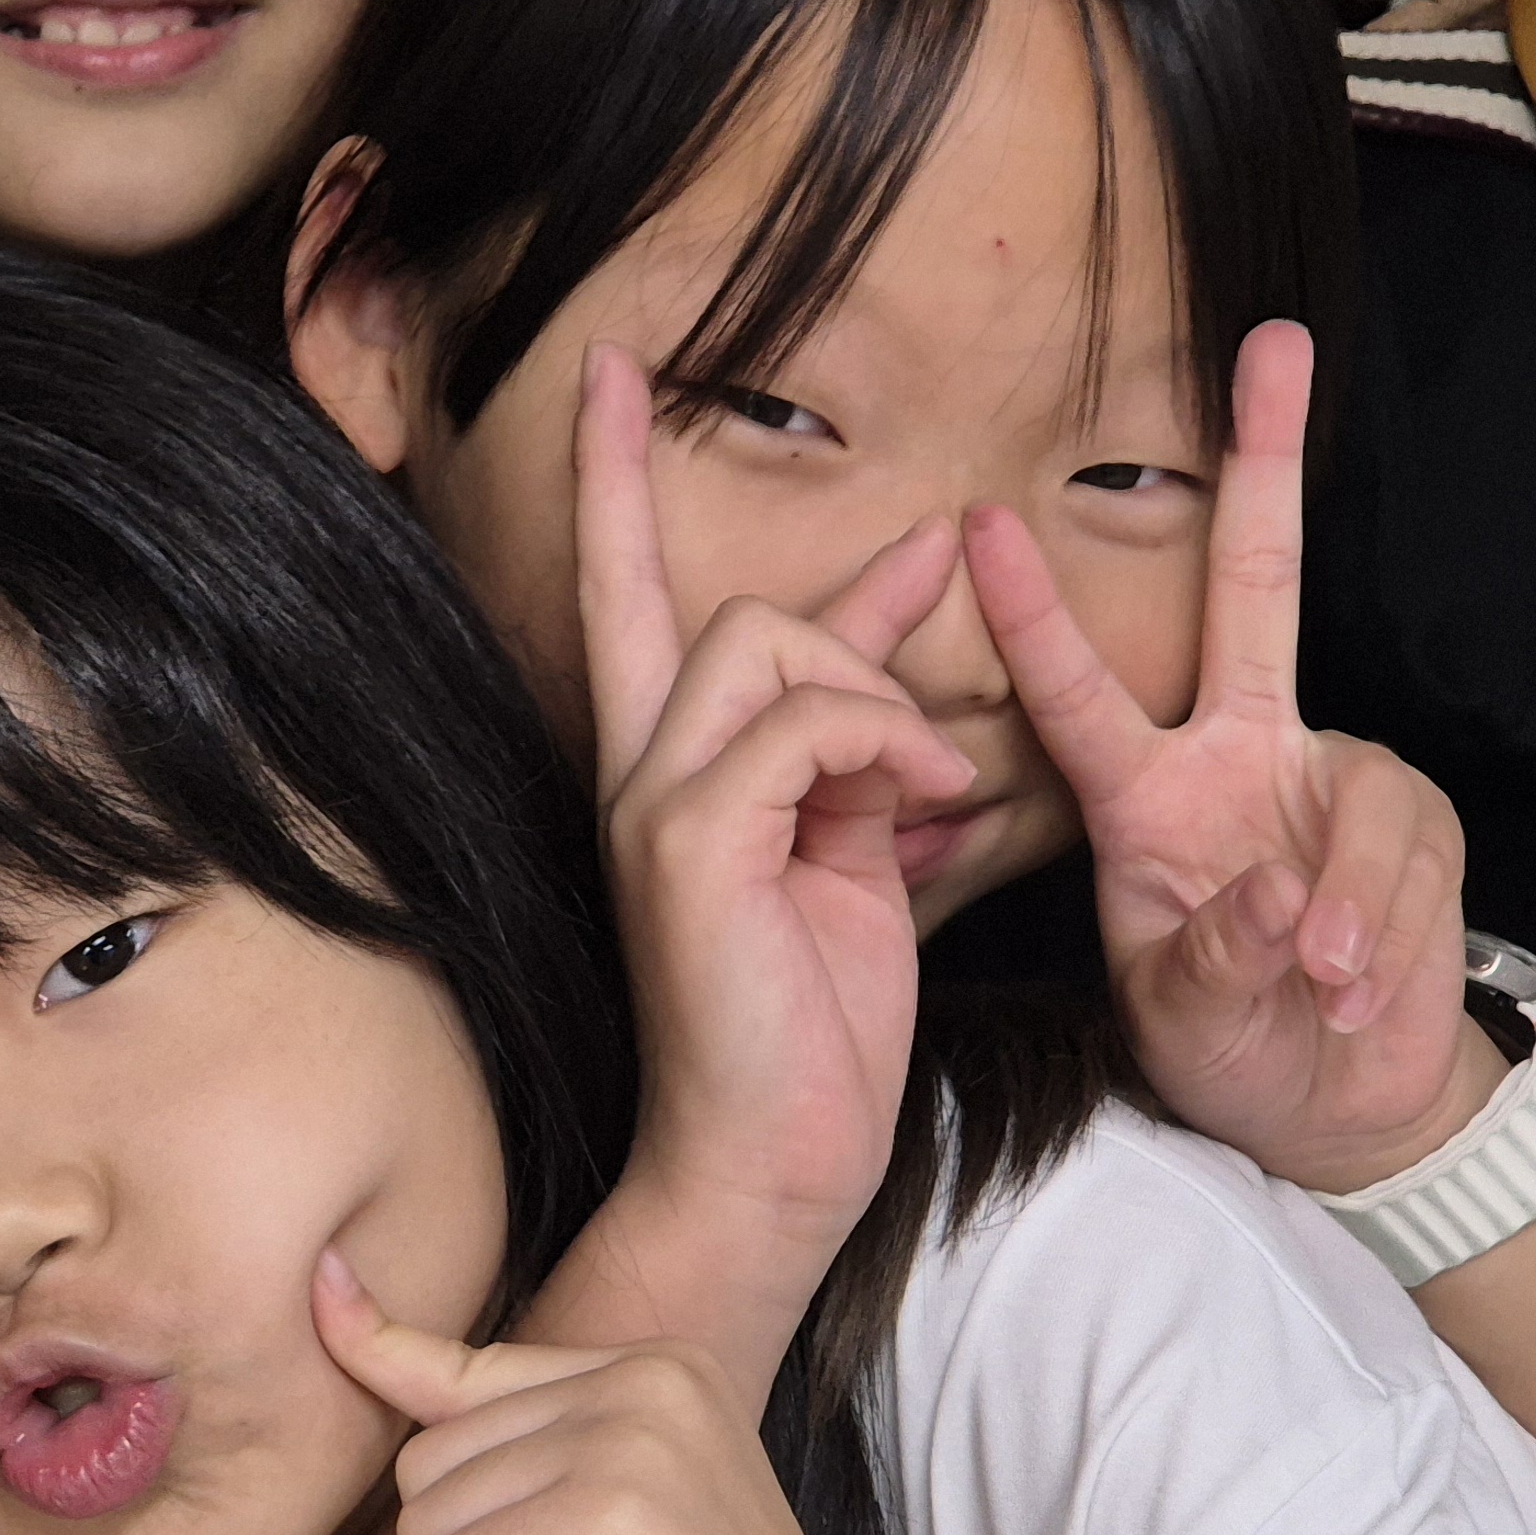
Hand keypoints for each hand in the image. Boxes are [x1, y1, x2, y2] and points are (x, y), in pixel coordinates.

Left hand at [313, 1258, 1003, 1534]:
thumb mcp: (620, 1532)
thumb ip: (523, 1472)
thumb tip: (399, 1417)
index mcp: (650, 1369)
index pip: (468, 1358)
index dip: (379, 1343)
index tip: (324, 1287)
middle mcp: (638, 1378)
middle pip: (425, 1463)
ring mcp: (624, 1441)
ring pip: (428, 1525)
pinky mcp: (604, 1521)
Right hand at [571, 346, 972, 1352]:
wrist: (775, 1161)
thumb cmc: (813, 1025)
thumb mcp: (861, 840)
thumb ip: (871, 717)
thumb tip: (922, 583)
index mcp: (666, 773)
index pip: (625, 592)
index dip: (615, 479)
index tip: (613, 372)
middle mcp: (637, 771)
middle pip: (729, 607)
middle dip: (849, 636)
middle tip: (920, 746)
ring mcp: (654, 802)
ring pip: (767, 644)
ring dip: (874, 700)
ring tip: (921, 792)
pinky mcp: (691, 840)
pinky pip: (808, 721)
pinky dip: (884, 744)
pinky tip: (914, 807)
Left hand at [963, 321, 1506, 1190]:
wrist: (1333, 1102)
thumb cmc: (1224, 1040)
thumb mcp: (1174, 1014)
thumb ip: (1204, 960)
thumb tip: (1272, 904)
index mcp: (1142, 792)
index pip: (1074, 690)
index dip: (1028, 609)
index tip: (972, 520)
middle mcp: (1236, 754)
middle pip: (1256, 584)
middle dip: (1268, 460)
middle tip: (1272, 344)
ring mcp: (1330, 776)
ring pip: (1355, 792)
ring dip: (1345, 898)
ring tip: (1316, 982)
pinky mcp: (1413, 821)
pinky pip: (1408, 855)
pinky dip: (1385, 932)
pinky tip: (1354, 988)